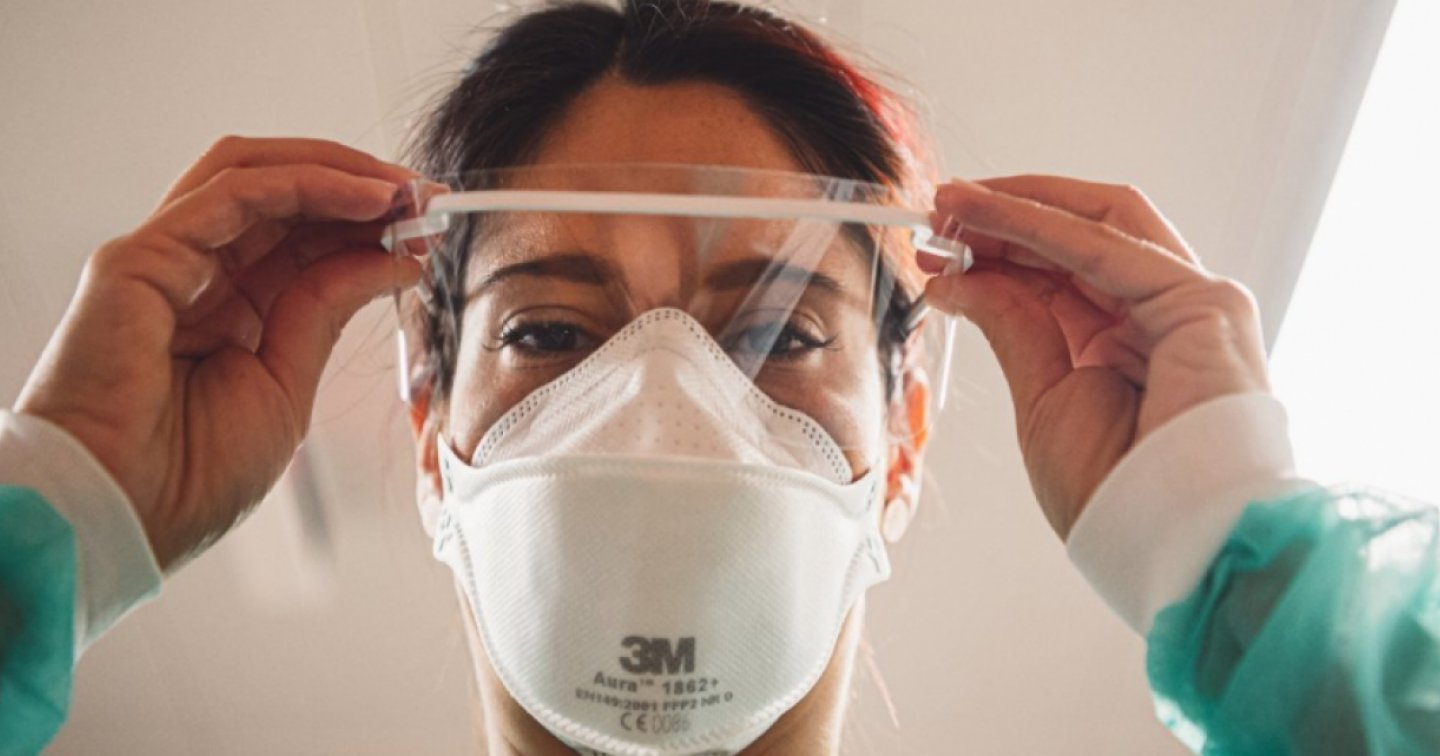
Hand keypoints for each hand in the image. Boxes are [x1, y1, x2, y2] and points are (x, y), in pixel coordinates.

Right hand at [15, 136, 421, 569]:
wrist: (121, 516)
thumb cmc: (189, 476)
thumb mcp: (289, 383)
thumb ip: (327, 309)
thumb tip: (392, 257)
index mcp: (229, 308)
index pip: (302, 236)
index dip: (367, 221)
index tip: (430, 223)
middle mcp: (197, 274)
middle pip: (282, 196)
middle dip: (362, 187)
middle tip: (428, 197)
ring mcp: (166, 258)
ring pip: (254, 174)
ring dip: (338, 171)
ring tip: (404, 189)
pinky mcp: (142, 255)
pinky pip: (233, 191)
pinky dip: (307, 182)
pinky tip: (365, 196)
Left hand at [921, 176, 1269, 539]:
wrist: (1168, 541)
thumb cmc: (1115, 494)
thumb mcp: (1040, 397)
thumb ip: (1011, 326)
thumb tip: (957, 280)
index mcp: (1128, 346)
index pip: (1060, 275)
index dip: (996, 253)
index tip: (935, 250)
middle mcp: (1162, 317)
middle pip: (1078, 241)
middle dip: (1002, 224)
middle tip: (935, 215)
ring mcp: (1191, 305)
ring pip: (1096, 226)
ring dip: (1016, 209)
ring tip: (950, 204)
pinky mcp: (1205, 301)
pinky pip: (1106, 246)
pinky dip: (1038, 223)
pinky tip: (984, 215)